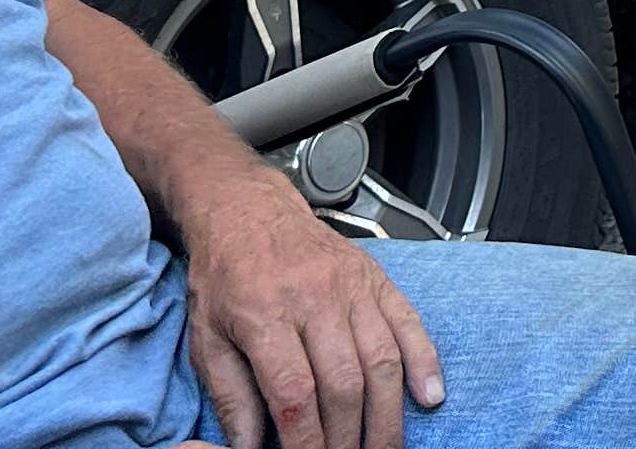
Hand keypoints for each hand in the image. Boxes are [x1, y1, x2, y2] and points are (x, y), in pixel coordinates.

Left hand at [173, 173, 444, 448]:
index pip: (295, 393)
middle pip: (344, 383)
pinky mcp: (375, 278)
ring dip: (387, 415)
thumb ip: (230, 397)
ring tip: (385, 448)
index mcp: (264, 314)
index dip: (307, 440)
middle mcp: (314, 298)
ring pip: (381, 360)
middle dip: (348, 437)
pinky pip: (408, 323)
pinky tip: (428, 397)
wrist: (248, 210)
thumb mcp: (207, 339)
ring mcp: (351, 286)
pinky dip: (424, 362)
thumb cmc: (225, 276)